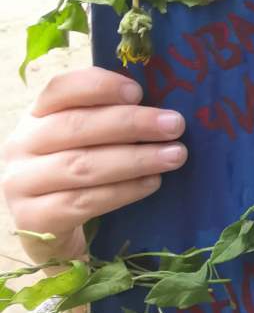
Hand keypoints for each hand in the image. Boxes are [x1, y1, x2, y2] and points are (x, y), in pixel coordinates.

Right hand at [1, 68, 187, 263]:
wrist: (48, 226)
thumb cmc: (77, 170)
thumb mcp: (84, 139)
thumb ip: (108, 117)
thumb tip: (160, 109)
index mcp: (36, 114)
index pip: (60, 89)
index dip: (99, 86)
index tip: (138, 91)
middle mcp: (21, 145)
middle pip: (77, 126)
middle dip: (132, 123)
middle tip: (174, 124)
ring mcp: (21, 183)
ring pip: (83, 166)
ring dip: (135, 159)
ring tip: (174, 155)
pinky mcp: (33, 219)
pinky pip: (84, 202)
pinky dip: (123, 191)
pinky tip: (152, 182)